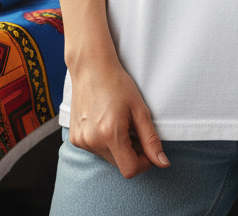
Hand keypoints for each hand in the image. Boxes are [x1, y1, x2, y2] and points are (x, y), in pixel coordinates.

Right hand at [68, 55, 169, 177]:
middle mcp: (92, 141)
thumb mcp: (140, 109)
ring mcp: (81, 141)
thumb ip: (151, 140)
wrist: (91, 68)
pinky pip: (96, 151)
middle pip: (120, 165)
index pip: (131, 169)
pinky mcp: (74, 139)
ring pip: (108, 158)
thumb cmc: (118, 84)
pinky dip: (104, 143)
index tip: (147, 146)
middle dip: (132, 153)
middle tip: (134, 129)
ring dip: (118, 148)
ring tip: (120, 123)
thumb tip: (163, 164)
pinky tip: (105, 122)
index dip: (144, 161)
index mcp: (110, 134)